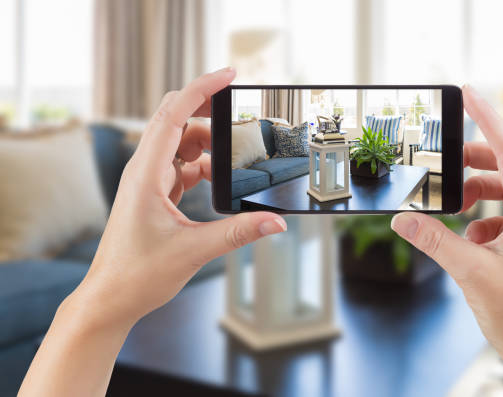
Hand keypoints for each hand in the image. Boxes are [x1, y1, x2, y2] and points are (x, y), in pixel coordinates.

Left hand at [19, 69, 286, 396]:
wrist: (110, 298)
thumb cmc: (136, 275)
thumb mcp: (193, 251)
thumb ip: (238, 232)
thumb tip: (276, 222)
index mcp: (146, 174)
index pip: (174, 115)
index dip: (202, 89)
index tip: (229, 75)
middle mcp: (143, 170)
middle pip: (175, 120)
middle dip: (207, 110)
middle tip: (239, 111)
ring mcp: (147, 181)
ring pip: (179, 143)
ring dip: (207, 144)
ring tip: (233, 157)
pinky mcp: (153, 194)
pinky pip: (179, 166)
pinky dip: (201, 166)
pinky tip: (217, 179)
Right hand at [391, 86, 502, 394]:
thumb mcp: (469, 271)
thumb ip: (433, 239)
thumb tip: (402, 220)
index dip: (488, 120)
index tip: (469, 95)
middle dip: (475, 162)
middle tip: (446, 162)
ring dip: (477, 194)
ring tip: (453, 205)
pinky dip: (482, 219)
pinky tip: (468, 238)